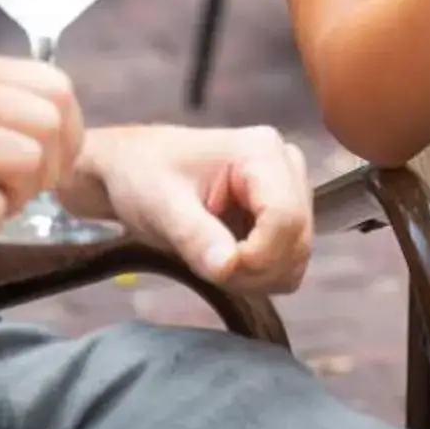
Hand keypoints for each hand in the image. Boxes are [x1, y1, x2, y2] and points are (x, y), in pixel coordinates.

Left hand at [65, 124, 313, 292]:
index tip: (218, 270)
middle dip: (254, 269)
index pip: (286, 219)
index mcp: (261, 152)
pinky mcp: (282, 214)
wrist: (132, 170)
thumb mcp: (162, 207)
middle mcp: (286, 166)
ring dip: (255, 276)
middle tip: (208, 268)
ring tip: (210, 261)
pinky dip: (258, 275)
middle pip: (297, 241)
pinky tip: (224, 260)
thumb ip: (196, 237)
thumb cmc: (143, 176)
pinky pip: (287, 262)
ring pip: (295, 257)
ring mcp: (288, 190)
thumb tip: (228, 267)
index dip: (258, 256)